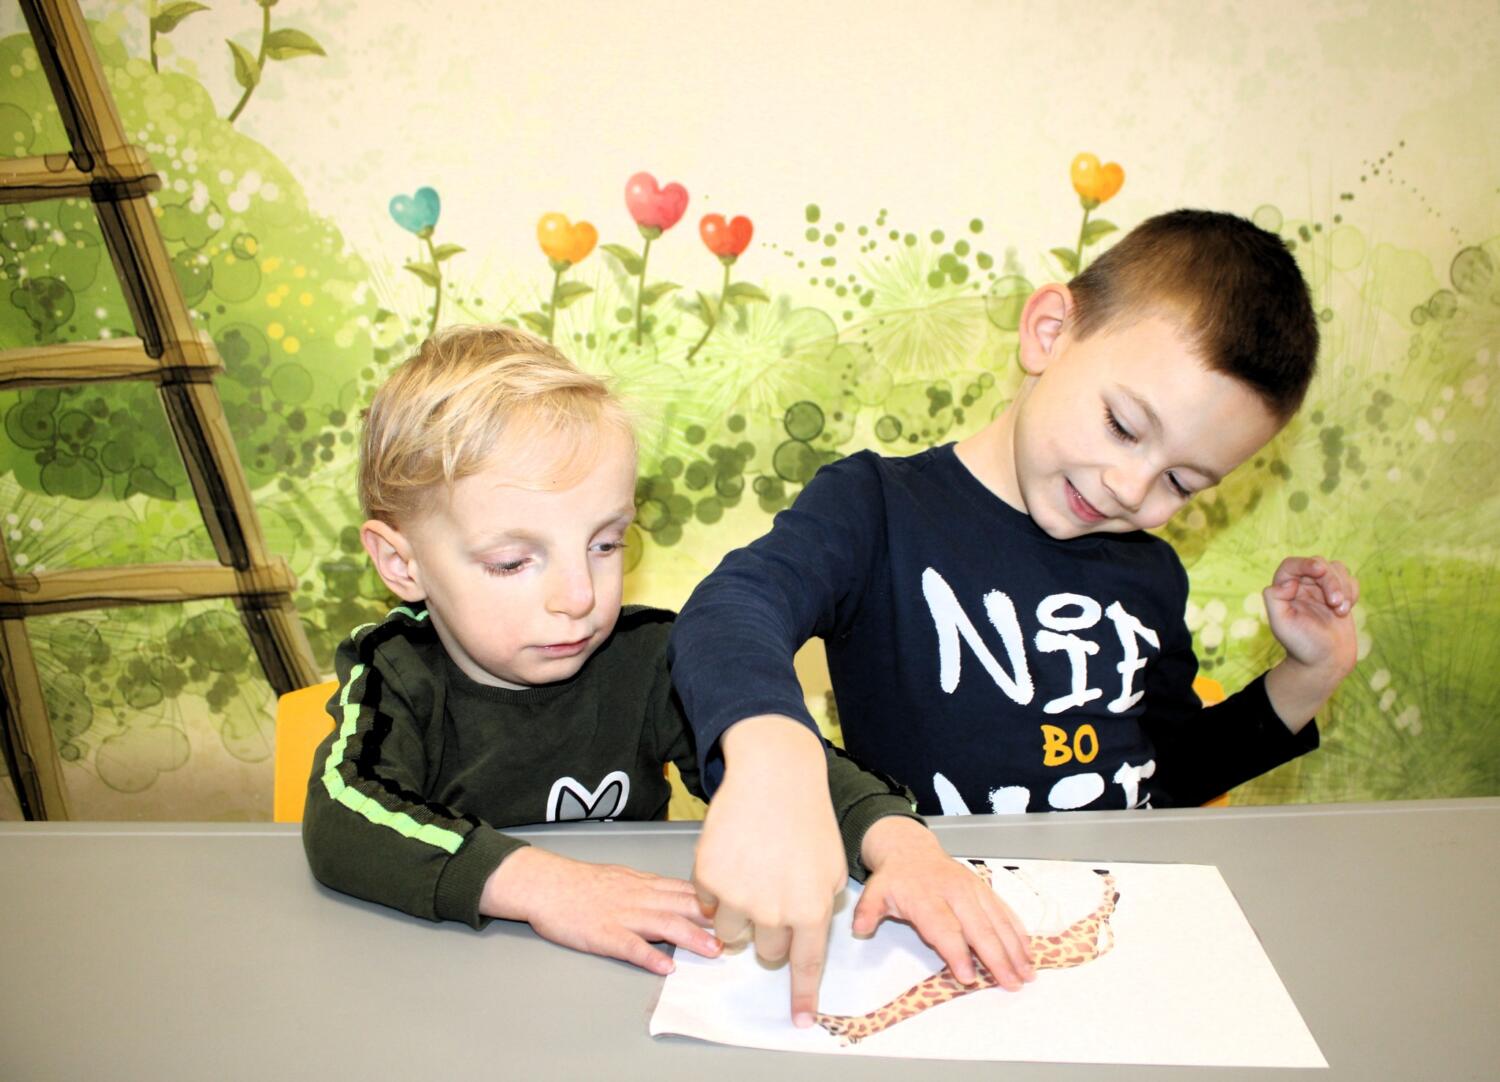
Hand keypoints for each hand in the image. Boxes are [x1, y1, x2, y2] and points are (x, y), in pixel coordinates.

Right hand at [480, 847, 720, 975]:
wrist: (546, 884)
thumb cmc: (581, 883)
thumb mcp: (622, 877)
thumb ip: (650, 888)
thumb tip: (678, 896)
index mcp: (643, 884)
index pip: (686, 890)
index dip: (714, 901)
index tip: (738, 909)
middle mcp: (638, 897)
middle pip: (682, 905)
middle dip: (713, 919)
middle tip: (739, 931)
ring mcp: (621, 916)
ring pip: (663, 924)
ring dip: (691, 938)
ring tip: (714, 951)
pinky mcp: (602, 934)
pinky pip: (628, 946)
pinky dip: (648, 956)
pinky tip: (664, 967)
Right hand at [692, 716, 846, 1026]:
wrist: (773, 775)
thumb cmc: (806, 817)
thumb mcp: (830, 865)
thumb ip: (821, 904)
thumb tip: (807, 930)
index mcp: (811, 908)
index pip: (806, 964)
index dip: (801, 995)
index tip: (799, 1019)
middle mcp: (774, 908)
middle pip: (766, 951)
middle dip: (769, 933)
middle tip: (771, 896)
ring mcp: (738, 894)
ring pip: (731, 933)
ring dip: (739, 913)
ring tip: (750, 873)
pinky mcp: (708, 877)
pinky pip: (707, 903)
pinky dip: (717, 888)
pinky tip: (733, 857)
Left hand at [855, 816, 1033, 989]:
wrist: (910, 850)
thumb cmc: (895, 879)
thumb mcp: (875, 892)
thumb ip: (868, 911)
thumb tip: (859, 928)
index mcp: (926, 896)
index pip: (944, 928)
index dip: (957, 953)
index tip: (969, 976)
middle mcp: (954, 892)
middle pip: (979, 928)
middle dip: (996, 958)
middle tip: (1010, 984)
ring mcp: (972, 889)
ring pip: (998, 920)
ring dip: (1014, 949)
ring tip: (1027, 973)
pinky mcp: (984, 889)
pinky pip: (1004, 911)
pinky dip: (1018, 932)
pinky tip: (1028, 952)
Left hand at [1263, 556, 1359, 727]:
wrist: (1325, 662)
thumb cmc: (1301, 644)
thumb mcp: (1281, 625)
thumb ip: (1274, 599)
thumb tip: (1288, 582)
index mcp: (1284, 590)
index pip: (1292, 565)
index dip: (1305, 563)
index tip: (1320, 571)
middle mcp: (1302, 586)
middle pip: (1319, 565)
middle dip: (1331, 581)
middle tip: (1335, 604)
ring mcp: (1321, 590)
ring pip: (1336, 569)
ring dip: (1343, 587)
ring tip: (1341, 611)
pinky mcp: (1339, 595)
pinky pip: (1350, 580)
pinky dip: (1352, 591)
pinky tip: (1345, 610)